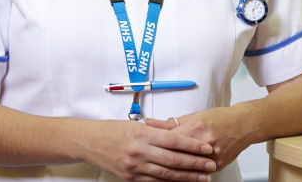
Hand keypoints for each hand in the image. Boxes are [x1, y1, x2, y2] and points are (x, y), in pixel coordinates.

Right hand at [84, 119, 215, 180]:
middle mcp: (140, 152)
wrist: (90, 143)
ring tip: (203, 178)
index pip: (174, 140)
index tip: (207, 148)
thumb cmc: (113, 130)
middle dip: (195, 164)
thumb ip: (157, 130)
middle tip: (211, 165)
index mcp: (143, 135)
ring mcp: (135, 167)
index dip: (193, 146)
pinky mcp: (131, 178)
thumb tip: (178, 132)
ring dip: (187, 177)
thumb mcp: (136, 124)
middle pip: (173, 159)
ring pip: (166, 174)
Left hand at [145, 107, 251, 171]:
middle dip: (161, 161)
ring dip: (173, 172)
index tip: (144, 149)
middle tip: (148, 164)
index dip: (155, 145)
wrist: (243, 124)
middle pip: (177, 156)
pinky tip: (179, 177)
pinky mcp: (218, 165)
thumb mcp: (194, 115)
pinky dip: (188, 175)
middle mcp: (204, 143)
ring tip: (159, 174)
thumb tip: (150, 123)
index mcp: (196, 128)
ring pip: (188, 168)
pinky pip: (199, 173)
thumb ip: (171, 123)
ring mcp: (212, 156)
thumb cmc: (220, 118)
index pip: (170, 140)